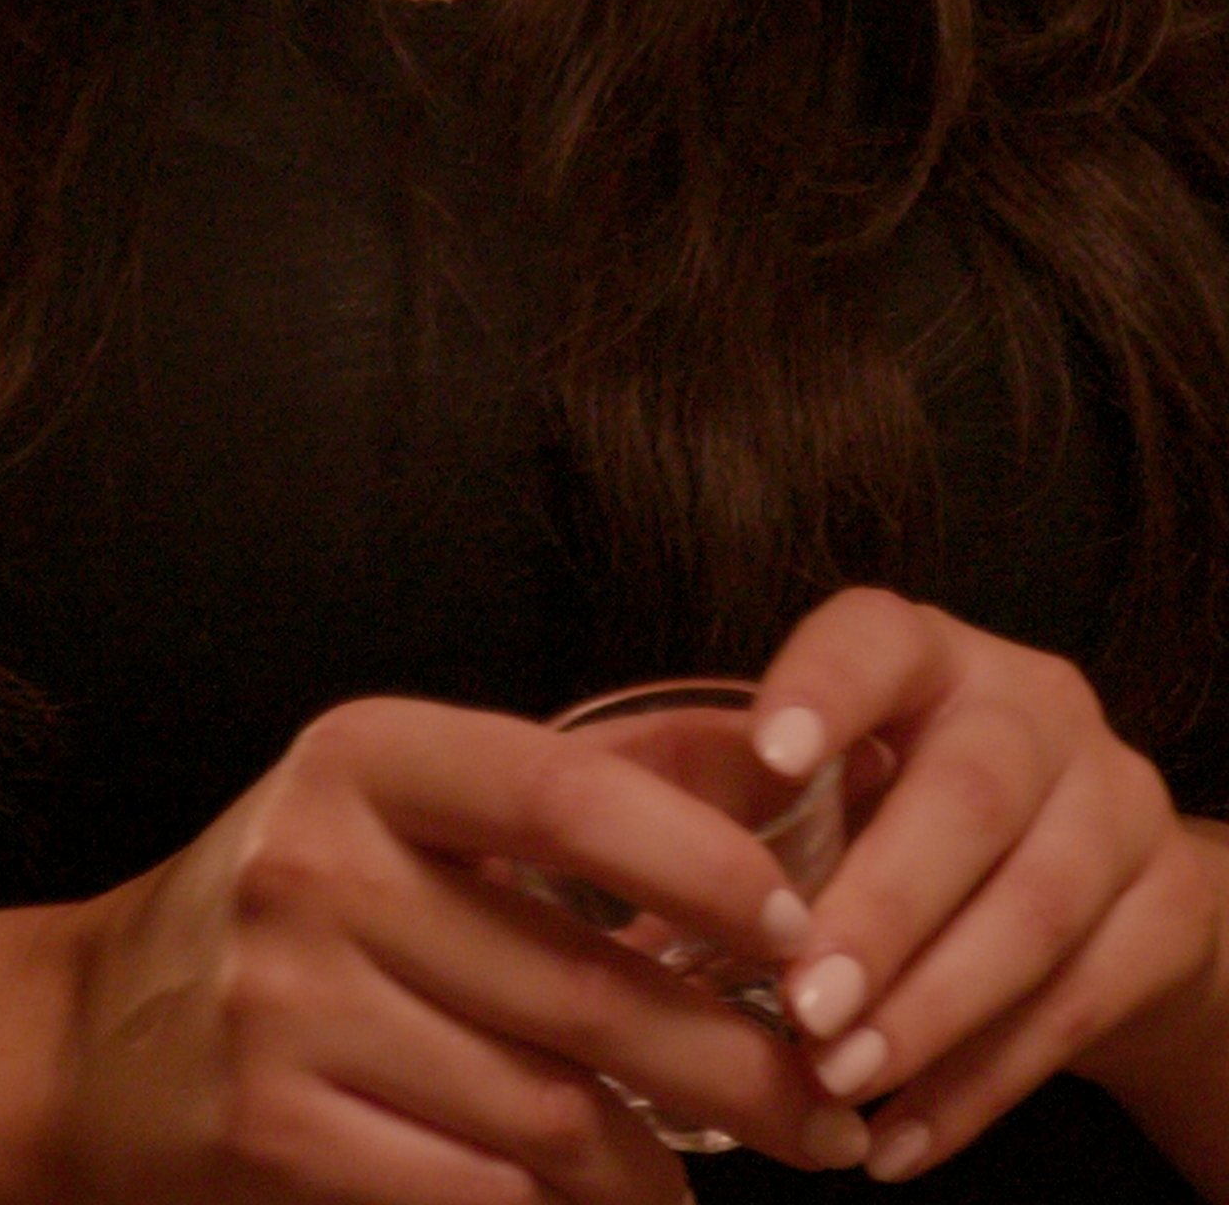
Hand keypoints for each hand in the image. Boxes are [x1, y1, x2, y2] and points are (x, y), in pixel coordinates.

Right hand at [49, 692, 877, 1201]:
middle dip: (738, 1063)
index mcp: (364, 759)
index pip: (565, 792)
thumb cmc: (296, 902)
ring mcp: (288, 1008)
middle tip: (829, 1106)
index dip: (703, 866)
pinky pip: (479, 1193)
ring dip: (664, 1169)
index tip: (803, 931)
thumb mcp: (405, 801)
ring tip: (729, 1179)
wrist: (93, 1037)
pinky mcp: (275, 1136)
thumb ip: (586, 780)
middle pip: (583, 986)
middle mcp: (318, 867)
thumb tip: (779, 764)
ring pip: (546, 1114)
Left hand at [746, 590, 1228, 1185]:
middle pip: (967, 797)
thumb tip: (611, 898)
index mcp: (928, 655)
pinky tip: (898, 1140)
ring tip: (841, 1082)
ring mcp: (1116, 805)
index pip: (876, 640)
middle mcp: (1033, 707)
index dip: (825, 689)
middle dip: (883, 908)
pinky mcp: (1169, 911)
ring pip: (1036, 910)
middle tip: (803, 1003)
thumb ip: (755, 825)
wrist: (1100, 892)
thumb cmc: (909, 824)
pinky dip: (978, 1087)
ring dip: (931, 1012)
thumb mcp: (842, 790)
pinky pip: (1077, 1008)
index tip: (770, 757)